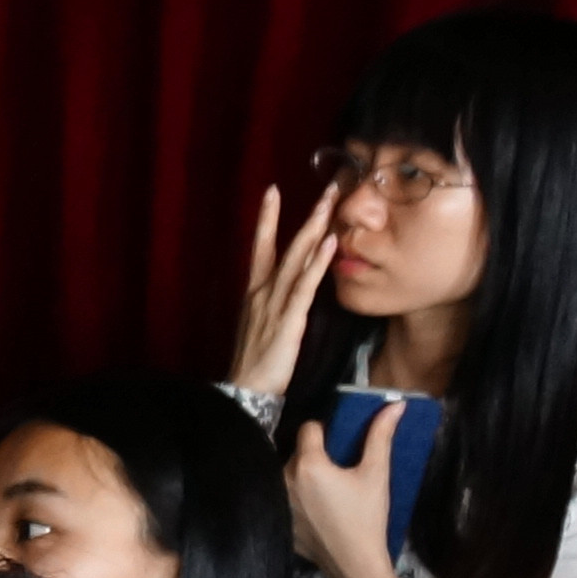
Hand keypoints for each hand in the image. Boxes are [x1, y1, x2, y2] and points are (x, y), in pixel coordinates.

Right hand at [227, 181, 339, 398]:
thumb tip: (285, 293)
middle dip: (309, 214)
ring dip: (315, 228)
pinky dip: (317, 263)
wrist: (245, 391)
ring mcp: (274, 304)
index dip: (266, 219)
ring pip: (297, 259)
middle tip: (329, 187)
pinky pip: (305, 286)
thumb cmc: (254, 363)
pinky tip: (329, 243)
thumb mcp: (261, 327)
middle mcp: (262, 292)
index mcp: (254, 293)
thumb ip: (272, 306)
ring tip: (331, 203)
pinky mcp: (288, 320)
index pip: (261, 247)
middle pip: (287, 245)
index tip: (272, 190)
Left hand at [280, 395, 410, 577]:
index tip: (340, 443)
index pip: (308, 428)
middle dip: (316, 454)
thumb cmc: (367, 518)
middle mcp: (284, 478)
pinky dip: (297, 494)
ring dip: (304, 473)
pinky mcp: (276, 517)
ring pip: (288, 472)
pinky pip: (284, 494)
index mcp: (307, 464)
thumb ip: (380, 435)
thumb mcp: (376, 474)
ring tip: (328, 487)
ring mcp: (277, 500)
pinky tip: (317, 506)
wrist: (354, 563)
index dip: (326, 431)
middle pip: (297, 450)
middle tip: (338, 468)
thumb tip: (394, 404)